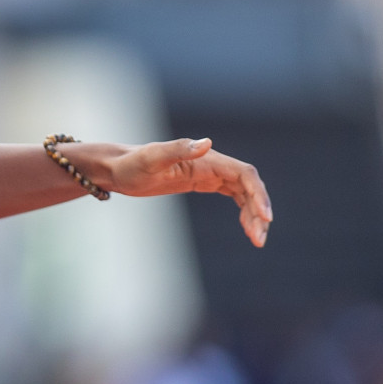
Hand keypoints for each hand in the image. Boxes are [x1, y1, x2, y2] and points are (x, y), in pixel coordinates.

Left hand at [104, 137, 272, 247]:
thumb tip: (207, 143)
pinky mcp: (201, 183)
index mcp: (206, 159)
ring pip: (243, 193)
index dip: (259, 195)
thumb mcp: (152, 159)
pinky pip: (233, 196)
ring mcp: (208, 173)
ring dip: (254, 215)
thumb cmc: (131, 165)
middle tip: (259, 240)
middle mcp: (211, 164)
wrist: (117, 169)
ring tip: (256, 240)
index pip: (244, 174)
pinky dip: (243, 211)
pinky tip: (246, 227)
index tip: (265, 218)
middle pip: (248, 186)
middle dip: (258, 211)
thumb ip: (178, 150)